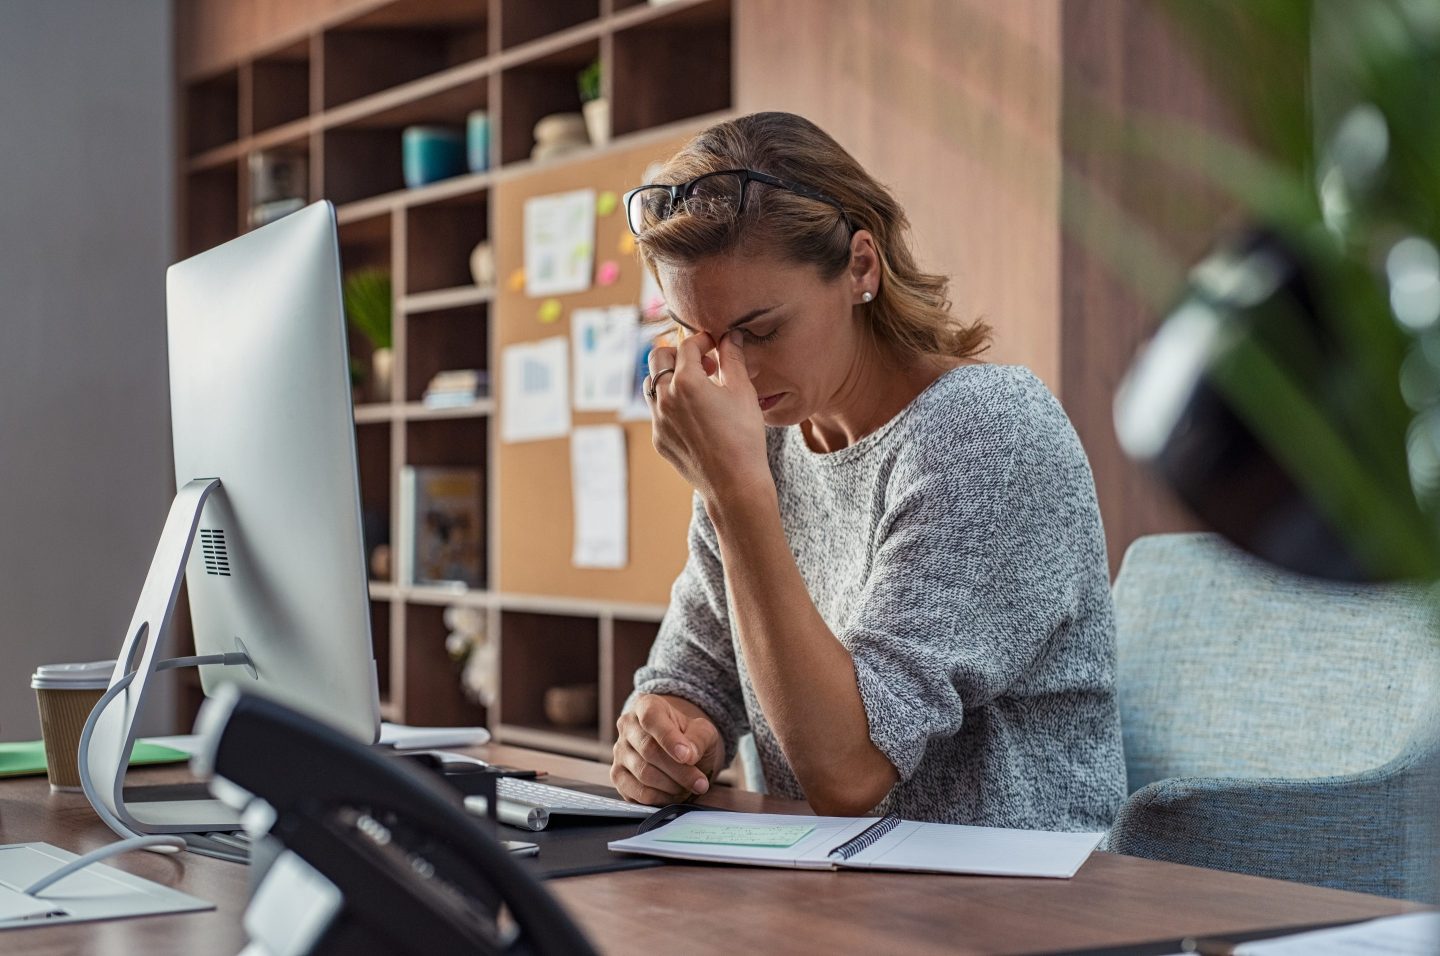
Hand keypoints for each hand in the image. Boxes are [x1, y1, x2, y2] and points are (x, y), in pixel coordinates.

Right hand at [610, 694, 724, 804]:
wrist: (679, 749)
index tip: (688, 757)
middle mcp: (627, 726)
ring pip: (643, 773)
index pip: (651, 718)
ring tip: (690, 787)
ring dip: (672, 786)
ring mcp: (620, 752)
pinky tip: (674, 794)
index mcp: (647, 706)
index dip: (669, 739)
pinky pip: (637, 792)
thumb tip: (688, 755)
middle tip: (700, 783)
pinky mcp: (618, 776)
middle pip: (649, 750)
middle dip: (679, 771)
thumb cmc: (689, 737)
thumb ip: (698, 739)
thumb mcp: (703, 731)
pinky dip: (660, 798)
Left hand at [646, 331, 771, 505]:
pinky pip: (657, 412)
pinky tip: (695, 415)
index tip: (715, 346)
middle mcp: (665, 398)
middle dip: (678, 353)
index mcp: (686, 381)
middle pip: (657, 357)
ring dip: (669, 378)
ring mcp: (658, 420)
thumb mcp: (742, 391)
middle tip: (703, 363)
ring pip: (652, 384)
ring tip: (696, 387)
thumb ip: (733, 358)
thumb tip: (730, 335)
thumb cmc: (744, 436)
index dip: (703, 341)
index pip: (687, 345)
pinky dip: (671, 404)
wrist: (734, 484)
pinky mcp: (658, 439)